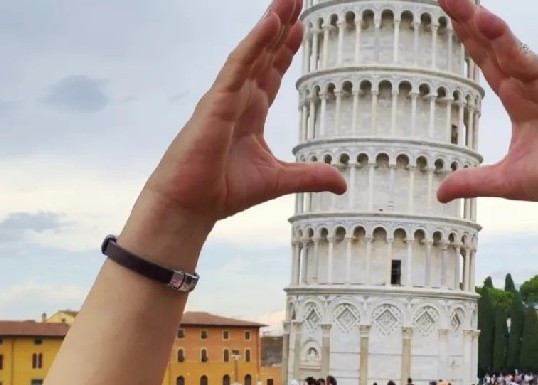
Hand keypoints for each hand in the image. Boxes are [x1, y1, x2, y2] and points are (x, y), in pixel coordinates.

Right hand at [140, 0, 345, 231]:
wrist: (192, 205)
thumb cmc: (224, 191)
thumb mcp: (280, 181)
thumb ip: (310, 176)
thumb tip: (342, 182)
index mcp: (250, 114)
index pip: (270, 73)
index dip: (286, 49)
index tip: (301, 27)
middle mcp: (237, 100)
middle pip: (263, 53)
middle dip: (281, 25)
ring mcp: (225, 98)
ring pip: (251, 52)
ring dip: (270, 24)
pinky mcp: (215, 103)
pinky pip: (237, 67)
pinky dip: (254, 44)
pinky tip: (270, 23)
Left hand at [436, 0, 537, 220]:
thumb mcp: (504, 180)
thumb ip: (472, 181)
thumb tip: (441, 192)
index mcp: (518, 99)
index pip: (487, 61)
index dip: (467, 38)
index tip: (447, 14)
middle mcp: (531, 83)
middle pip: (493, 45)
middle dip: (469, 19)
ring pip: (509, 48)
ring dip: (484, 25)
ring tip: (462, 5)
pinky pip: (529, 62)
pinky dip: (509, 44)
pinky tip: (489, 25)